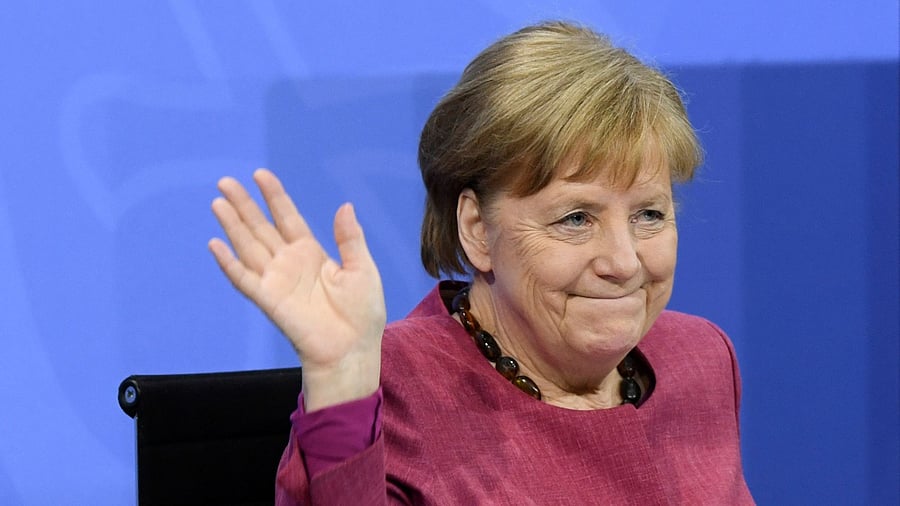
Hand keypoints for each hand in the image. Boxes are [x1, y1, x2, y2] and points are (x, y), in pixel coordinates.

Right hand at [208, 169, 385, 410]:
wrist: (352, 349)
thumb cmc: (362, 314)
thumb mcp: (362, 268)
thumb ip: (350, 238)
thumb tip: (345, 205)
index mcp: (312, 253)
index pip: (287, 217)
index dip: (274, 196)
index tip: (260, 174)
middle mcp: (289, 263)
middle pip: (261, 227)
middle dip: (244, 204)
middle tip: (225, 181)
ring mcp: (276, 281)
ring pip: (248, 246)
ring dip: (232, 225)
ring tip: (217, 203)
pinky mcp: (269, 300)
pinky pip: (244, 279)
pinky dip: (228, 263)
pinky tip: (215, 244)